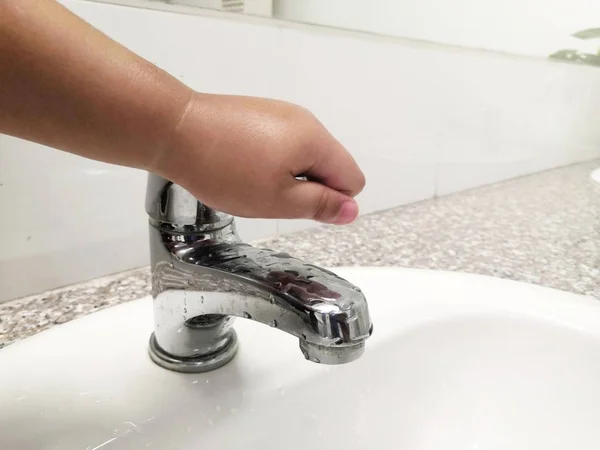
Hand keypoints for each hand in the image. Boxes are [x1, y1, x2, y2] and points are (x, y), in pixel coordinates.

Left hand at [153, 93, 364, 224]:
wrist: (175, 129)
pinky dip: (269, 160)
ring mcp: (281, 113)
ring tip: (251, 180)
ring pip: (302, 156)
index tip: (293, 203)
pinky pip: (281, 143)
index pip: (352, 180)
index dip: (329, 201)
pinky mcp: (259, 113)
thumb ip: (320, 205)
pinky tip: (240, 165)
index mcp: (317, 140)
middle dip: (306, 187)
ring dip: (286, 175)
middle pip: (328, 165)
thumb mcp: (278, 200)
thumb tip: (352, 209)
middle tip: (268, 194)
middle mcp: (305, 120)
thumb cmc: (225, 169)